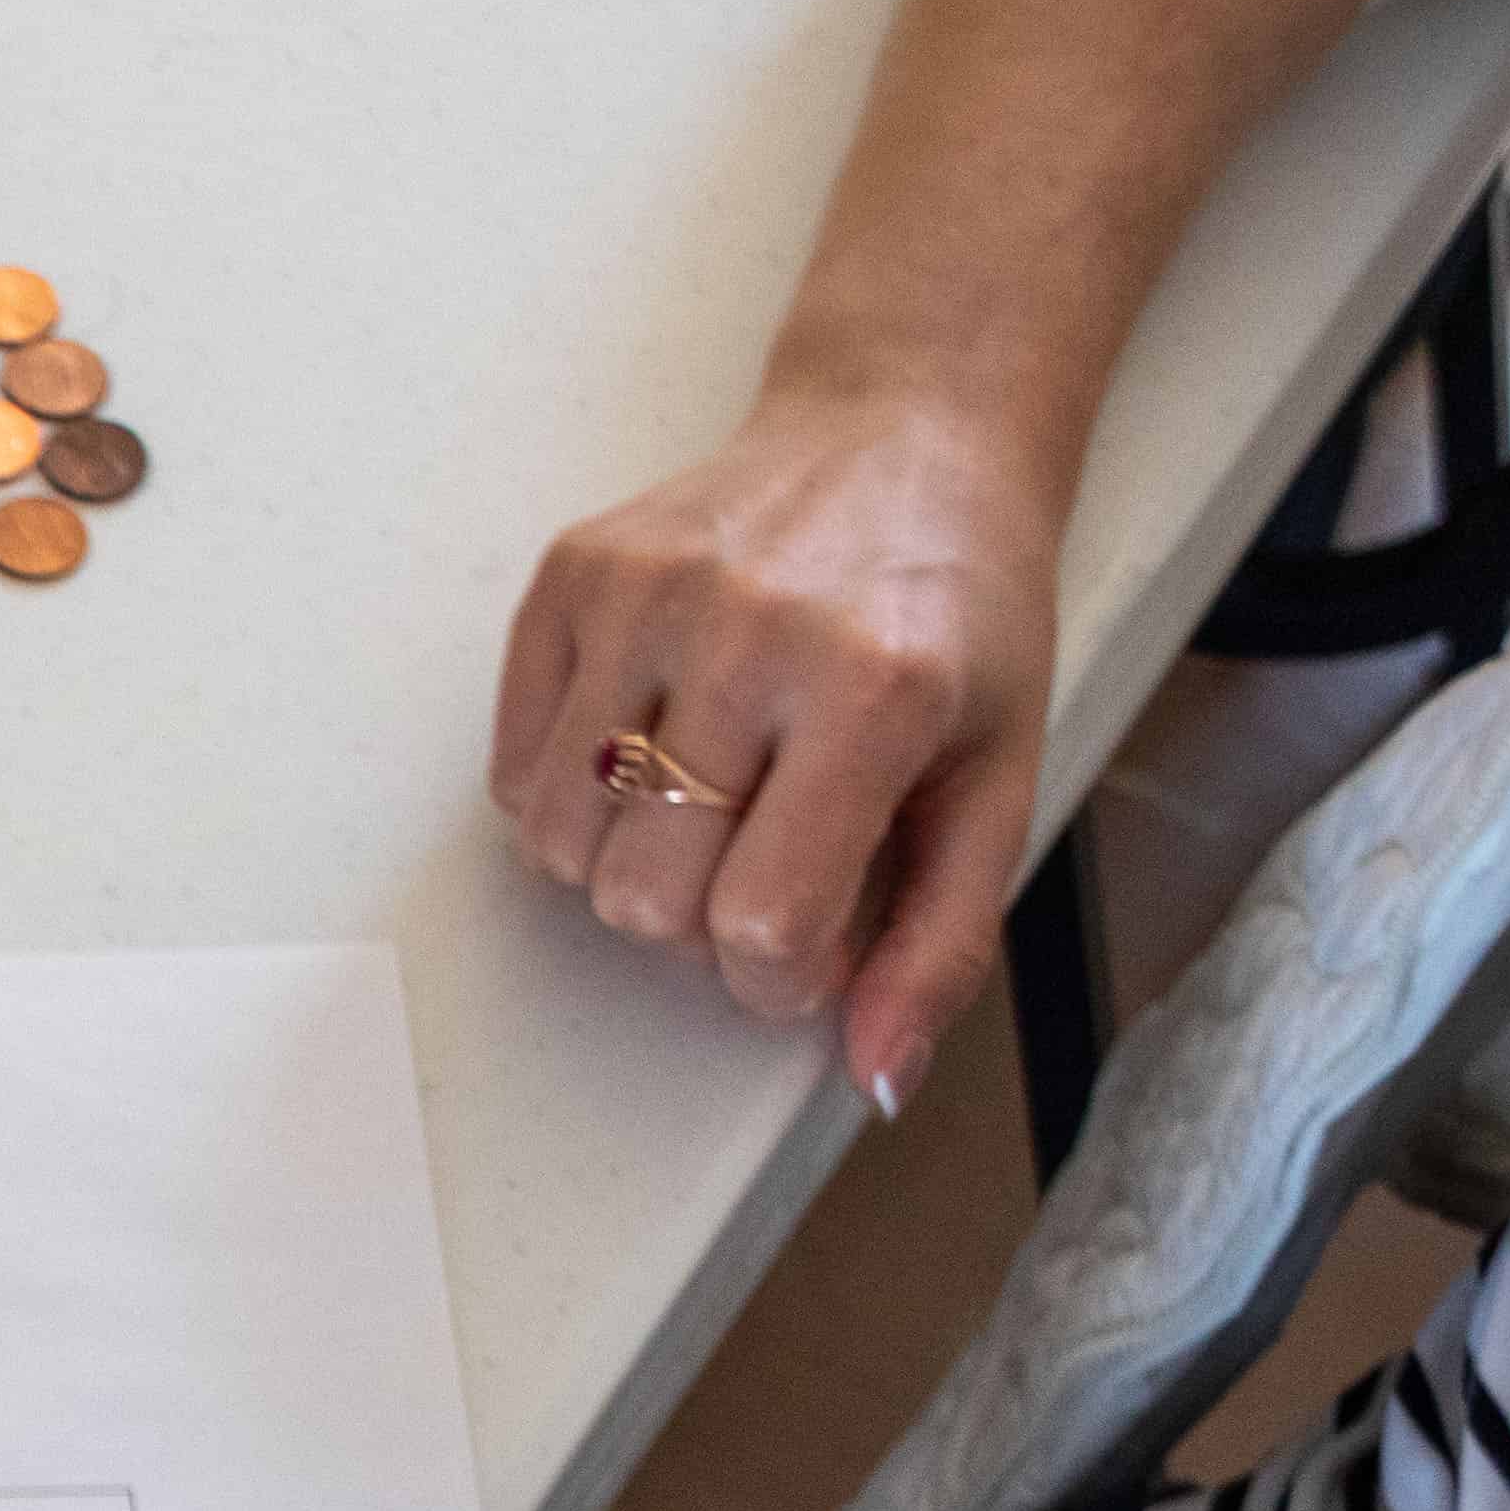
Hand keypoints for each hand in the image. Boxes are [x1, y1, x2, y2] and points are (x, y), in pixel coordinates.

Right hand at [484, 381, 1059, 1112]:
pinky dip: (566, 801)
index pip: (758, 923)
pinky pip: (513, 772)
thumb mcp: (996, 782)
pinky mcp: (574, 572)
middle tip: (755, 869)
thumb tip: (874, 1076)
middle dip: (696, 929)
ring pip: (557, 846)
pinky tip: (644, 754)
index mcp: (875, 689)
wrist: (906, 434)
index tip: (810, 946)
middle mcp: (750, 629)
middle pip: (642, 898)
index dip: (776, 978)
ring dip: (622, 871)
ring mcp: (646, 592)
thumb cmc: (956, 617)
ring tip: (698, 816)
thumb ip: (941, 944)